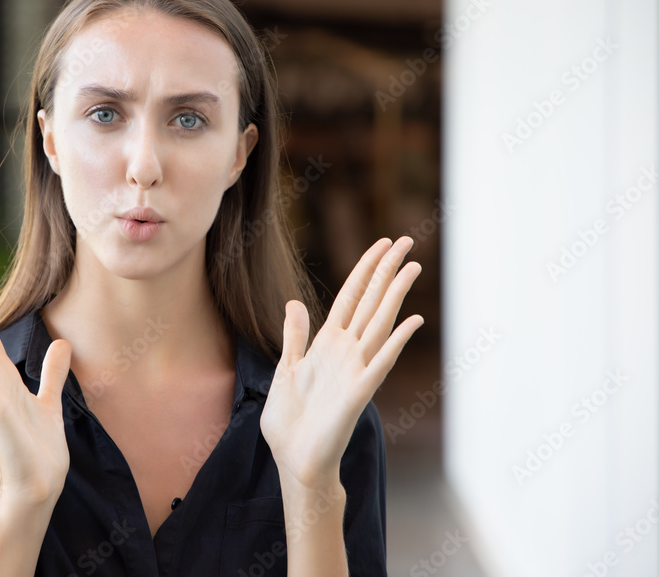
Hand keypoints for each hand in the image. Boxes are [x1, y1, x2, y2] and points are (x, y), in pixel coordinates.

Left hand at [259, 236, 422, 491]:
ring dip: (395, 295)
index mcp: (327, 343)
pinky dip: (396, 342)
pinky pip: (381, 362)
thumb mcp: (286, 369)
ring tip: (412, 266)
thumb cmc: (290, 420)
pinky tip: (411, 321)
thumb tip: (295, 302)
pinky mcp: (359, 391)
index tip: (381, 245)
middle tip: (406, 240)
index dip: (365, 269)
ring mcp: (355, 369)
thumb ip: (295, 336)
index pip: (350, 296)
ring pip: (379, 323)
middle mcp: (346, 351)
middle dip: (386, 270)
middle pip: (370, 301)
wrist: (294, 459)